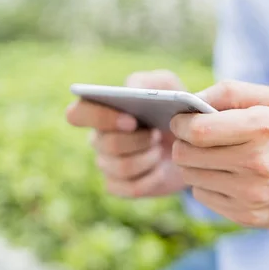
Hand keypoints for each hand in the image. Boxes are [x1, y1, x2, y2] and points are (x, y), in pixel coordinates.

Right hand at [66, 70, 187, 197]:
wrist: (190, 144)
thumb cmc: (172, 110)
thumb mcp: (168, 87)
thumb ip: (151, 81)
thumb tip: (131, 87)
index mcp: (101, 111)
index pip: (77, 114)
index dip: (99, 118)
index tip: (130, 120)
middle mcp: (98, 139)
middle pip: (106, 145)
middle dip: (137, 141)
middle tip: (156, 135)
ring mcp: (107, 165)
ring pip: (120, 168)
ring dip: (147, 159)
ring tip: (159, 150)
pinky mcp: (120, 186)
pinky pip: (131, 188)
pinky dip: (151, 179)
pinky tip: (161, 170)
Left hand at [169, 80, 268, 228]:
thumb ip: (230, 92)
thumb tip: (192, 101)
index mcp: (262, 129)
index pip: (199, 130)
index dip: (181, 124)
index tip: (180, 121)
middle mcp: (256, 163)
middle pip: (187, 155)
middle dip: (183, 143)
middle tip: (192, 139)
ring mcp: (251, 194)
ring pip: (190, 176)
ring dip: (193, 164)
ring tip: (210, 156)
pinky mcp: (245, 215)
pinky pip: (201, 196)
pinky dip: (205, 184)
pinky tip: (223, 176)